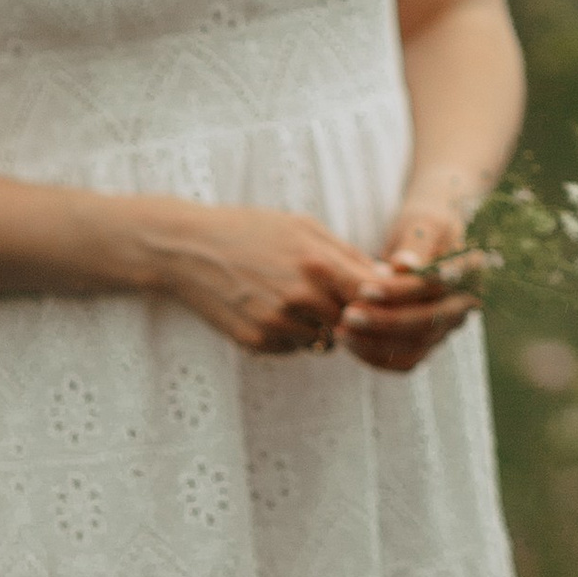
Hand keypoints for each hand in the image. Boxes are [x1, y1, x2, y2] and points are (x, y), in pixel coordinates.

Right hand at [122, 200, 381, 355]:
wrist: (189, 250)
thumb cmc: (252, 230)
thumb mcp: (304, 227)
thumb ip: (346, 255)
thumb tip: (387, 279)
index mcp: (316, 263)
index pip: (373, 296)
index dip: (382, 299)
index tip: (378, 295)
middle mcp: (299, 298)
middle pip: (353, 323)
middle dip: (352, 315)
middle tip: (334, 296)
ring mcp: (277, 324)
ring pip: (325, 341)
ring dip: (322, 327)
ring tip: (296, 298)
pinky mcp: (257, 342)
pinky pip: (295, 349)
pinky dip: (294, 336)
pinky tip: (272, 309)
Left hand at [338, 198, 484, 374]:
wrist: (426, 239)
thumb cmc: (422, 226)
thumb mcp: (421, 225)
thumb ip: (415, 244)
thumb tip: (403, 265)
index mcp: (470, 272)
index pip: (435, 288)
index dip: (400, 292)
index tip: (364, 289)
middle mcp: (464, 303)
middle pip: (428, 323)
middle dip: (385, 323)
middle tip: (348, 316)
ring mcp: (448, 326)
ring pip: (416, 347)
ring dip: (376, 344)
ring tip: (341, 331)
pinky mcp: (429, 341)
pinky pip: (405, 360)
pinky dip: (376, 356)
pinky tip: (349, 343)